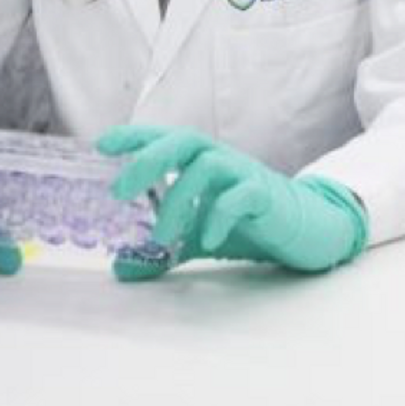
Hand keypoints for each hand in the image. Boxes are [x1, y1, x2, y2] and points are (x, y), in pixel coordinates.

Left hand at [97, 125, 366, 282]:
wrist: (302, 229)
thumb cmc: (246, 223)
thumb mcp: (195, 238)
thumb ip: (161, 252)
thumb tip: (121, 269)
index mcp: (201, 161)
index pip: (164, 138)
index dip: (134, 136)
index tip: (102, 145)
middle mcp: (221, 159)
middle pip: (183, 141)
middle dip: (148, 158)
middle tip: (118, 190)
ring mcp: (245, 174)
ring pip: (209, 164)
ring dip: (179, 197)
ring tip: (161, 234)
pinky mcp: (266, 196)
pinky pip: (242, 195)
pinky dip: (219, 213)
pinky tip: (207, 238)